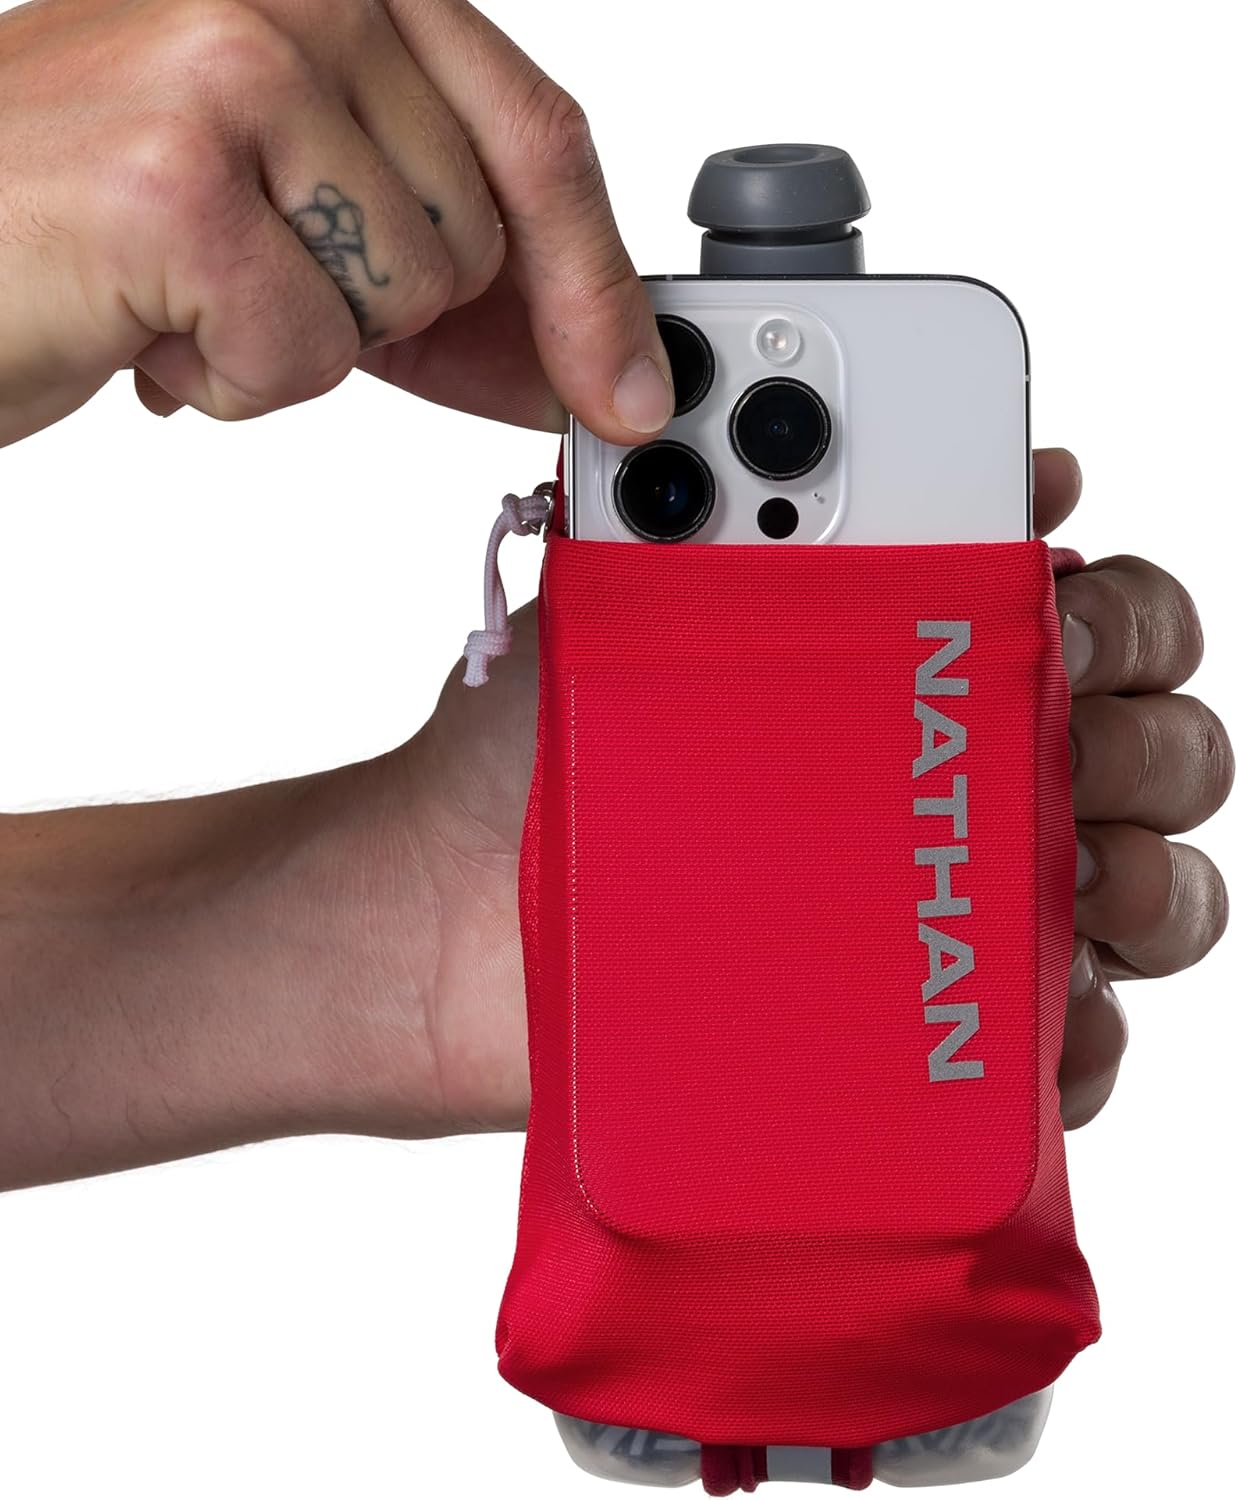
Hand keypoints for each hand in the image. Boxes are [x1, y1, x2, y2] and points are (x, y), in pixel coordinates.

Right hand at [0, 0, 674, 445]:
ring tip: (186, 285)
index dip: (595, 279)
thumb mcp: (302, 219)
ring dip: (297, 340)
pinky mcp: (181, 178)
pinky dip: (230, 379)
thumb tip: (600, 363)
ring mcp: (236, 65)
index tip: (632, 387)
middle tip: (248, 270)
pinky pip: (307, 354)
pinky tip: (151, 324)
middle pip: (476, 238)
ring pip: (404, 299)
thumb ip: (449, 267)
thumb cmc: (98, 224)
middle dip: (382, 309)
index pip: (535, 133)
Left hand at [414, 448, 1233, 1134]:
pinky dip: (1084, 1039)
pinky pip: (1063, 1051)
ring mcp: (946, 913)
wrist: (440, 919)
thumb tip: (867, 434)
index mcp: (916, 668)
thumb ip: (750, 502)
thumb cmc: (539, 748)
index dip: (1119, 606)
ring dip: (1149, 880)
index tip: (1059, 600)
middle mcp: (952, 784)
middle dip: (1146, 730)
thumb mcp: (641, 590)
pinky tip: (1040, 1012)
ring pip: (1148, 891)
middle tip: (1054, 728)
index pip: (1095, 619)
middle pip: (1153, 746)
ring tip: (1065, 883)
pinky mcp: (918, 1038)